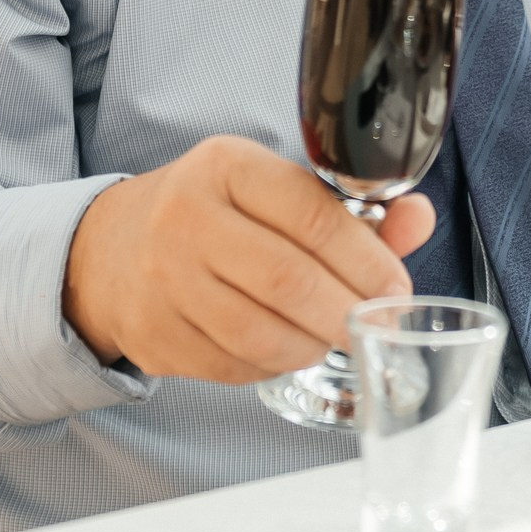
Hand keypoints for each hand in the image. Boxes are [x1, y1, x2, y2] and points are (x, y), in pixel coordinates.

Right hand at [61, 135, 435, 382]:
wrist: (111, 249)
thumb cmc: (212, 213)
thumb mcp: (272, 189)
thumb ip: (350, 210)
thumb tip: (418, 219)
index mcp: (225, 166)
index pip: (313, 216)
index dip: (368, 260)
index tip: (396, 286)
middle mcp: (186, 219)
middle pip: (289, 281)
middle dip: (349, 310)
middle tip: (378, 324)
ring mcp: (163, 282)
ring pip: (262, 333)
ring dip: (316, 343)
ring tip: (335, 335)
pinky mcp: (155, 336)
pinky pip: (236, 365)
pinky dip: (276, 363)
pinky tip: (289, 346)